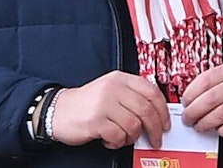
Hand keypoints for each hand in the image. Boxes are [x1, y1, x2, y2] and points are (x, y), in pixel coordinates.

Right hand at [48, 71, 169, 148]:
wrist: (57, 110)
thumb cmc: (86, 104)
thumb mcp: (110, 90)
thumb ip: (132, 96)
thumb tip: (157, 113)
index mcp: (120, 79)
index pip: (152, 92)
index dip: (163, 110)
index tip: (165, 123)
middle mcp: (113, 89)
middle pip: (146, 110)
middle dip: (155, 129)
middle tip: (156, 140)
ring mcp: (103, 104)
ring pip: (134, 126)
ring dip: (132, 137)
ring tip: (123, 138)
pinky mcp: (95, 121)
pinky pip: (118, 136)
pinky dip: (117, 143)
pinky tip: (110, 140)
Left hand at [180, 61, 222, 136]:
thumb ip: (215, 82)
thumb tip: (190, 99)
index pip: (205, 80)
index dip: (190, 94)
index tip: (185, 103)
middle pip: (210, 99)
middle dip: (194, 112)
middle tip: (188, 118)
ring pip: (220, 114)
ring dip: (205, 123)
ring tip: (200, 126)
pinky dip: (222, 130)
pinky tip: (219, 129)